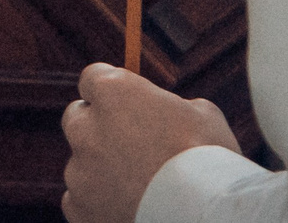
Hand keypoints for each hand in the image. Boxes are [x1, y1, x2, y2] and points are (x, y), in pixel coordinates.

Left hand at [61, 62, 239, 222]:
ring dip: (101, 169)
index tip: (125, 104)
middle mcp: (86, 127)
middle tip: (131, 146)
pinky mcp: (78, 207)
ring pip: (81, 163)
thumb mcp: (203, 115)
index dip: (111, 92)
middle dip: (97, 127)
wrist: (204, 216)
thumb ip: (170, 106)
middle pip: (77, 118)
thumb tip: (167, 112)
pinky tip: (128, 207)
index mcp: (113, 93)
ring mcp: (78, 171)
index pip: (93, 78)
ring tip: (140, 186)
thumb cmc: (209, 162)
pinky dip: (99, 202)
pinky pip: (79, 199)